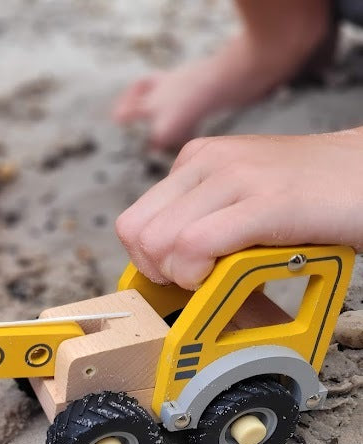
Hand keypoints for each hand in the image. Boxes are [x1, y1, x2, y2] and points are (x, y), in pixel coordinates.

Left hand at [115, 129, 362, 288]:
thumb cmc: (313, 196)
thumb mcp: (240, 196)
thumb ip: (199, 216)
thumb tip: (160, 261)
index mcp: (196, 159)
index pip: (133, 222)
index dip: (150, 261)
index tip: (182, 273)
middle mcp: (209, 161)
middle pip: (138, 234)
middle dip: (160, 272)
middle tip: (200, 280)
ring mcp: (237, 177)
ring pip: (160, 241)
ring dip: (183, 277)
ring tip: (221, 277)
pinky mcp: (267, 202)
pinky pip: (196, 244)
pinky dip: (201, 274)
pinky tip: (229, 276)